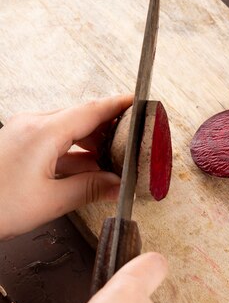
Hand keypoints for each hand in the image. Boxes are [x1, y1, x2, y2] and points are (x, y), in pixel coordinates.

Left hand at [0, 95, 131, 239]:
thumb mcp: (51, 201)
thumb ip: (90, 189)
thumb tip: (117, 185)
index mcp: (42, 132)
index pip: (91, 111)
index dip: (118, 105)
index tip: (138, 101)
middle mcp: (32, 125)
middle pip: (80, 118)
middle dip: (109, 129)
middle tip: (132, 141)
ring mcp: (23, 133)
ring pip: (67, 130)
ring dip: (91, 144)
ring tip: (113, 162)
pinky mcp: (18, 145)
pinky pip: (53, 141)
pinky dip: (73, 153)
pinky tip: (87, 170)